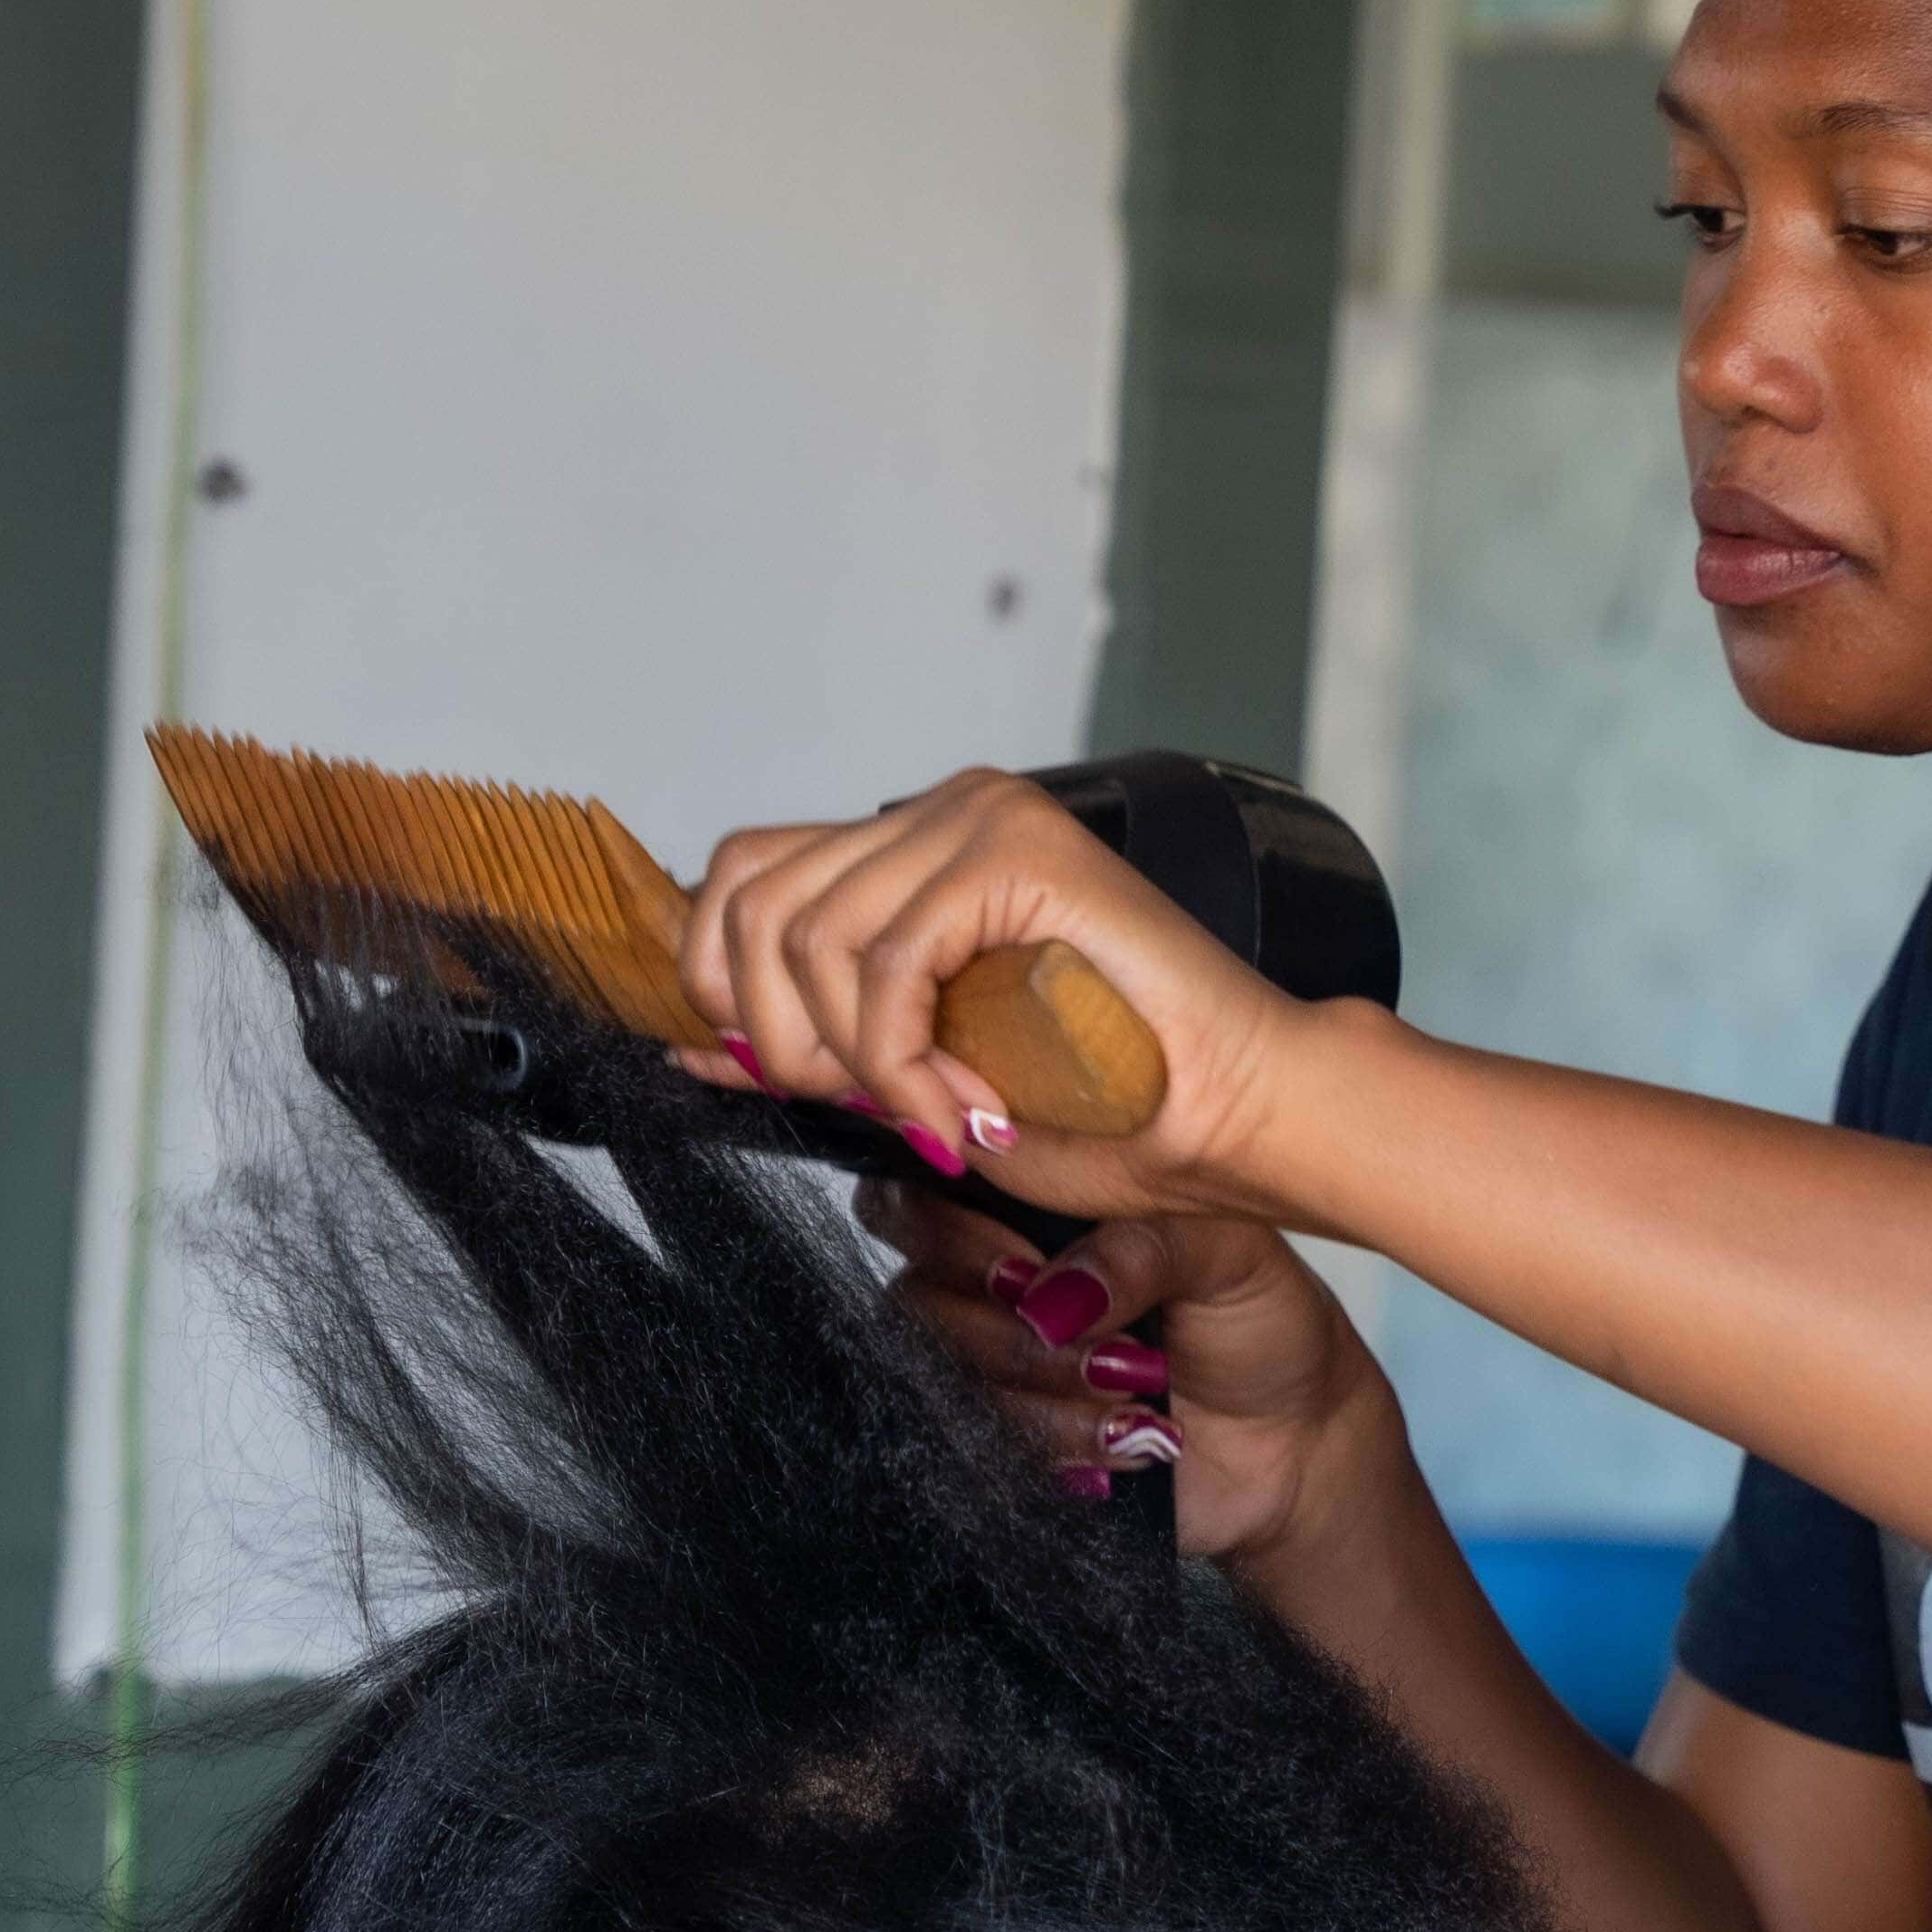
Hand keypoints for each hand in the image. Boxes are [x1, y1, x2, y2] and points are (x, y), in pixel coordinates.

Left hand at [676, 768, 1325, 1217]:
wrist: (1240, 1120)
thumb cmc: (1113, 1112)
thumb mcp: (916, 1084)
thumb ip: (815, 1051)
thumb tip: (692, 1051)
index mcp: (918, 846)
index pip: (741, 877)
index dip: (721, 987)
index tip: (791, 1081)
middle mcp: (946, 810)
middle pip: (748, 898)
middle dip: (780, 1036)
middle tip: (875, 1111)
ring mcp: (983, 817)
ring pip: (807, 933)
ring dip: (856, 1060)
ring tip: (939, 1115)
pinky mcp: (1019, 849)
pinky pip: (889, 958)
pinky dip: (904, 1058)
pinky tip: (965, 1108)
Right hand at [857, 1183, 1415, 1570]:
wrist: (1297, 1439)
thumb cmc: (1257, 1317)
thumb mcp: (1227, 1250)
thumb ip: (1139, 1246)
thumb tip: (1049, 1297)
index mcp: (1025, 1202)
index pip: (916, 1193)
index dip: (953, 1234)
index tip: (1030, 1263)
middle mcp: (985, 1282)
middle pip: (914, 1299)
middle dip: (1010, 1332)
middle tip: (1113, 1348)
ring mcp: (987, 1371)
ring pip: (944, 1386)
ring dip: (1048, 1399)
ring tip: (1147, 1396)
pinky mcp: (1005, 1447)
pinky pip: (979, 1455)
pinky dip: (1060, 1449)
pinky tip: (1135, 1443)